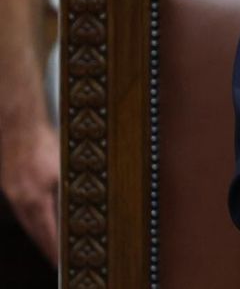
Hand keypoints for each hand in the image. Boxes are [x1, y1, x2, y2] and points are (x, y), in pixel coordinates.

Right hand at [0, 121, 59, 264]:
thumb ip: (67, 191)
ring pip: (27, 220)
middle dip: (47, 247)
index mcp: (35, 200)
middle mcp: (21, 200)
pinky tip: (39, 217)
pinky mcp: (10, 183)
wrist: (18, 124)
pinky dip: (32, 217)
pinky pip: (22, 208)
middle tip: (58, 262)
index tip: (63, 265)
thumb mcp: (63, 169)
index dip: (55, 252)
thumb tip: (79, 211)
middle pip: (35, 232)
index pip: (47, 235)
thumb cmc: (44, 143)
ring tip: (51, 245)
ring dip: (39, 233)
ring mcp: (13, 192)